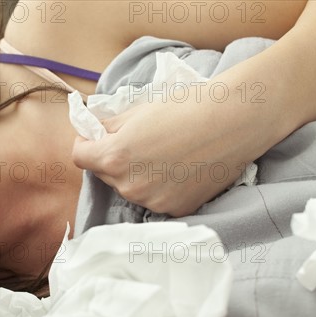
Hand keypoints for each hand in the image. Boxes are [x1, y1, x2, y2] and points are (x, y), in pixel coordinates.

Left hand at [71, 98, 253, 216]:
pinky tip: (179, 168)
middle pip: (105, 174)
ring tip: (164, 153)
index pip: (80, 156)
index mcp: (113, 158)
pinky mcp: (176, 209)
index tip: (95, 136)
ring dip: (137, 174)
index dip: (85, 143)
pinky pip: (156, 198)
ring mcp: (153, 201)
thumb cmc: (187, 107)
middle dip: (113, 159)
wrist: (235, 119)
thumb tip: (93, 131)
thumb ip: (108, 126)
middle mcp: (129, 186)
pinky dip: (161, 186)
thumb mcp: (137, 110)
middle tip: (138, 141)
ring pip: (131, 188)